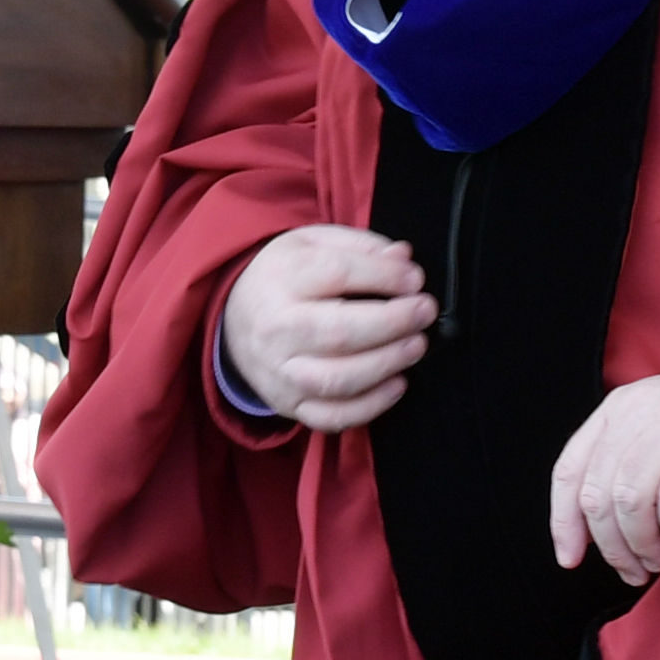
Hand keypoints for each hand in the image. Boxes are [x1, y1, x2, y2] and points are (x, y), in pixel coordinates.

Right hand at [219, 225, 434, 434]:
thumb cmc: (286, 277)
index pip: (338, 274)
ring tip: (416, 345)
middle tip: (425, 311)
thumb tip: (403, 259)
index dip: (385, 276)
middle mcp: (276, 327)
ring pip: (337, 379)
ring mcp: (280, 371)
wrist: (234, 319)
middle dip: (394, 323)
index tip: (415, 279)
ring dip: (387, 364)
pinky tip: (397, 384)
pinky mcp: (287, 403)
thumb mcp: (313, 243)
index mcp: (283, 277)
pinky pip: (330, 416)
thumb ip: (361, 246)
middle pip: (340, 332)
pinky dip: (369, 406)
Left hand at [549, 341, 659, 583]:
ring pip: (630, 501)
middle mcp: (644, 405)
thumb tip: (595, 528)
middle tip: (633, 570)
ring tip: (658, 560)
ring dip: (640, 545)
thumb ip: (631, 459)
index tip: (572, 559)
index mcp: (624, 404)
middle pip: (598, 494)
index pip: (570, 469)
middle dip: (611, 546)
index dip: (564, 523)